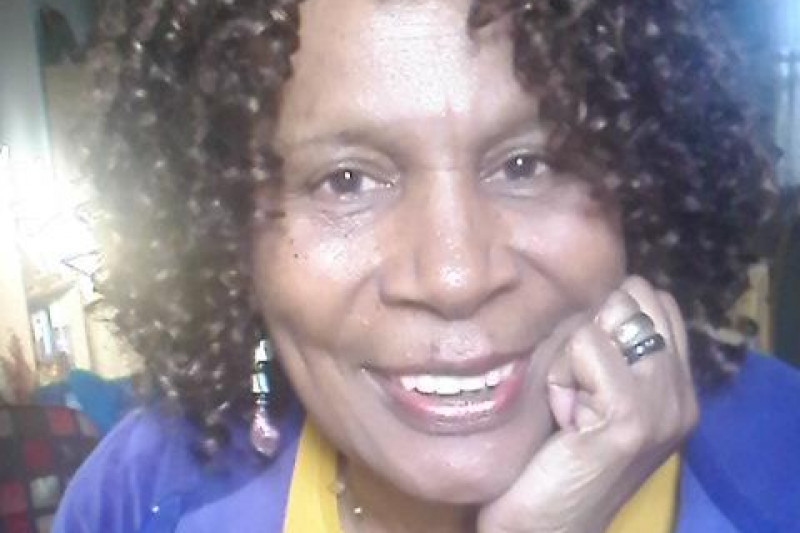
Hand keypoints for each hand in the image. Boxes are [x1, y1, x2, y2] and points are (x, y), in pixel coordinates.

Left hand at [477, 276, 698, 532]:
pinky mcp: (631, 418)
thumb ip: (612, 354)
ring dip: (572, 352)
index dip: (609, 311)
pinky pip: (587, 345)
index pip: (658, 302)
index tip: (584, 361)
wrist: (547, 526)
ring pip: (609, 317)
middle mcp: (682, 394)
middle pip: (637, 297)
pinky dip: (561, 373)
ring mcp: (663, 406)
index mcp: (680, 388)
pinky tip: (563, 414)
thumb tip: (597, 298)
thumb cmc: (558, 458)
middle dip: (593, 324)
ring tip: (568, 402)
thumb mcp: (596, 398)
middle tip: (575, 383)